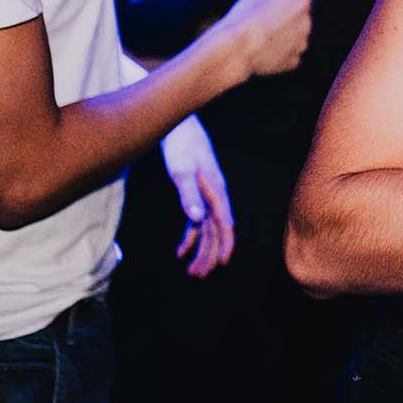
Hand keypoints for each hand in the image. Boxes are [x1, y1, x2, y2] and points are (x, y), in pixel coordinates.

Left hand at [161, 116, 234, 276]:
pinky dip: (190, 237)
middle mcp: (215, 196)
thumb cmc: (181, 146)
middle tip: (198, 275)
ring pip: (207, 229)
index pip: (225, 223)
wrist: (178, 127)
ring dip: (200, 250)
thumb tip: (197, 220)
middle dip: (209, 254)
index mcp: (217, 191)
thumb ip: (189, 195)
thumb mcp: (182, 170)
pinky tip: (180, 251)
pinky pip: (196, 222)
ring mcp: (207, 196)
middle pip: (216, 231)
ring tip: (191, 271)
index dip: (225, 244)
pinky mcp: (196, 194)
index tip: (222, 263)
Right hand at [209, 0, 311, 76]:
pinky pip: (291, 53)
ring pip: (298, 36)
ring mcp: (302, 43)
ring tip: (265, 33)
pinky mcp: (294, 61)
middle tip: (270, 18)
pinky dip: (281, 51)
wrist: (237, 46)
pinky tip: (266, 47)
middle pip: (305, 18)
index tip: (281, 2)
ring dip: (287, 34)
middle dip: (291, 17)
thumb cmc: (248, 14)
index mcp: (304, 1)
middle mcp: (309, 23)